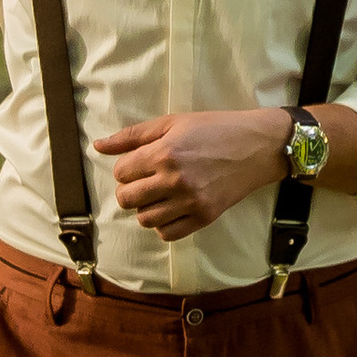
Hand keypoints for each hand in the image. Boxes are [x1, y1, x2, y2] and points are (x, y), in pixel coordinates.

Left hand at [96, 109, 290, 239]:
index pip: (120, 172)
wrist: (257, 146)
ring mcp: (190, 202)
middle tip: (146, 180)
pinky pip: (167, 233)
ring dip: (146, 207)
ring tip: (160, 194)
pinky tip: (172, 208)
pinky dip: (163, 224)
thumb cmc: (215, 128)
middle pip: (126, 198)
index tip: (141, 162)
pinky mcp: (204, 217)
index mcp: (164, 153)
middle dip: (130, 189)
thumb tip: (98, 146)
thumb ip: (133, 135)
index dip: (126, 167)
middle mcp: (174, 180)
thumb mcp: (173, 122)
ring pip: (144, 219)